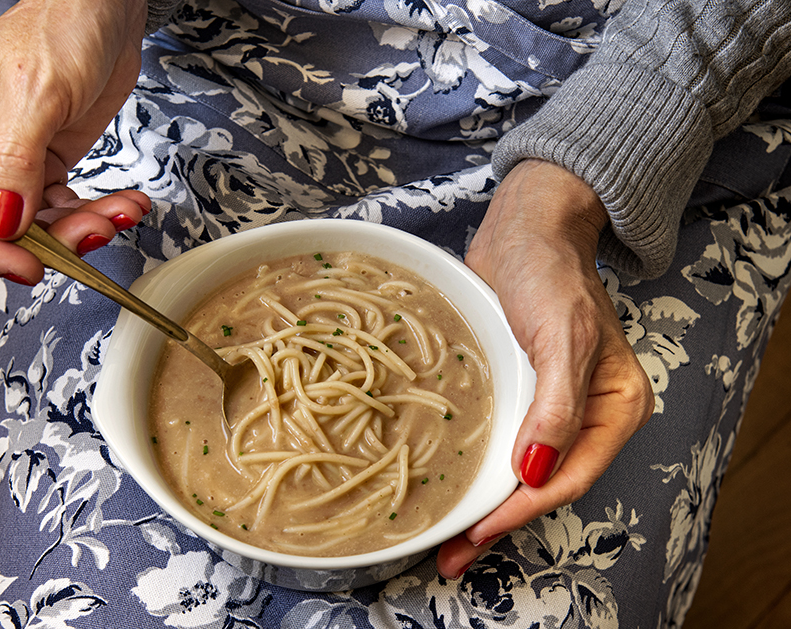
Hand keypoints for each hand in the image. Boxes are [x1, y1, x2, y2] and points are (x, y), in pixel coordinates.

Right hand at [0, 0, 149, 282]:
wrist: (104, 10)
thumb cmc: (60, 27)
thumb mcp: (36, 95)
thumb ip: (15, 162)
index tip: (26, 266)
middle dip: (46, 238)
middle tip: (92, 234)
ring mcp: (9, 160)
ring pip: (35, 223)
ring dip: (81, 228)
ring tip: (119, 212)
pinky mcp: (46, 165)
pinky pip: (65, 207)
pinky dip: (97, 212)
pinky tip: (125, 204)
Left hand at [436, 159, 654, 577]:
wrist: (523, 229)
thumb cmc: (549, 272)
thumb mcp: (561, 336)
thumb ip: (556, 405)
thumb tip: (537, 471)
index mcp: (615, 404)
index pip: (572, 474)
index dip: (526, 506)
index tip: (482, 527)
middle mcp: (586, 413)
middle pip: (546, 482)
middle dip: (503, 519)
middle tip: (456, 552)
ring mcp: (550, 405)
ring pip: (520, 469)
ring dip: (487, 502)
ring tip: (447, 537)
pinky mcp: (518, 392)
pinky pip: (500, 441)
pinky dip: (478, 468)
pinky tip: (452, 485)